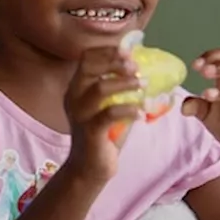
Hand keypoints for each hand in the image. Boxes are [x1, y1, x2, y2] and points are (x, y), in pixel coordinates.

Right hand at [63, 45, 143, 183]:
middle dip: (115, 62)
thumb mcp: (110, 106)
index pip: (87, 58)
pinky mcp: (90, 131)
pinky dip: (128, 110)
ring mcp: (80, 114)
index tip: (128, 51)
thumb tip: (145, 70)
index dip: (107, 51)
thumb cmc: (103, 134)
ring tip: (143, 84)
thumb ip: (120, 89)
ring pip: (100, 89)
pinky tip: (141, 112)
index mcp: (77, 87)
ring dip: (125, 83)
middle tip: (136, 66)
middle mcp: (74, 97)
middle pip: (90, 68)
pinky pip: (109, 114)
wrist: (89, 168)